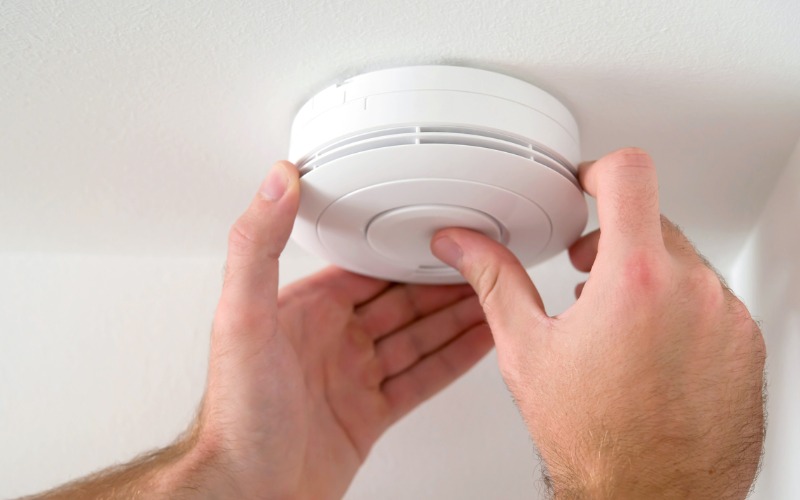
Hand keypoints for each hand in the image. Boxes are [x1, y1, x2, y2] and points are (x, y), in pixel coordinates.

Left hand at [166, 161, 492, 498]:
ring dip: (456, 316)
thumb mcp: (242, 316)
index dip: (404, 250)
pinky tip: (479, 342)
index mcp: (305, 311)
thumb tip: (275, 181)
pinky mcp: (370, 413)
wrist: (250, 490)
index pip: (366, 268)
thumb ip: (257, 246)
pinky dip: (454, 359)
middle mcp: (332, 341)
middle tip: (483, 262)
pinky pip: (422, 378)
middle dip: (442, 282)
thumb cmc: (238, 414)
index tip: (437, 231)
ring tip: (495, 295)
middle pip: (401, 301)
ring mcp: (353, 378)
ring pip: (418, 337)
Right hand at [431, 148, 765, 497]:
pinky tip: (652, 351)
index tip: (588, 184)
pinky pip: (713, 301)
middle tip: (586, 276)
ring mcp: (728, 318)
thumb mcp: (528, 349)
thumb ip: (495, 280)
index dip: (600, 169)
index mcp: (634, 280)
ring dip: (649, 278)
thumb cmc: (595, 439)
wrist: (652, 496)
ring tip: (617, 323)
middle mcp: (693, 291)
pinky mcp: (747, 344)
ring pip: (684, 262)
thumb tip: (463, 245)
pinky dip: (681, 310)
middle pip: (653, 220)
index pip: (630, 174)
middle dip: (614, 239)